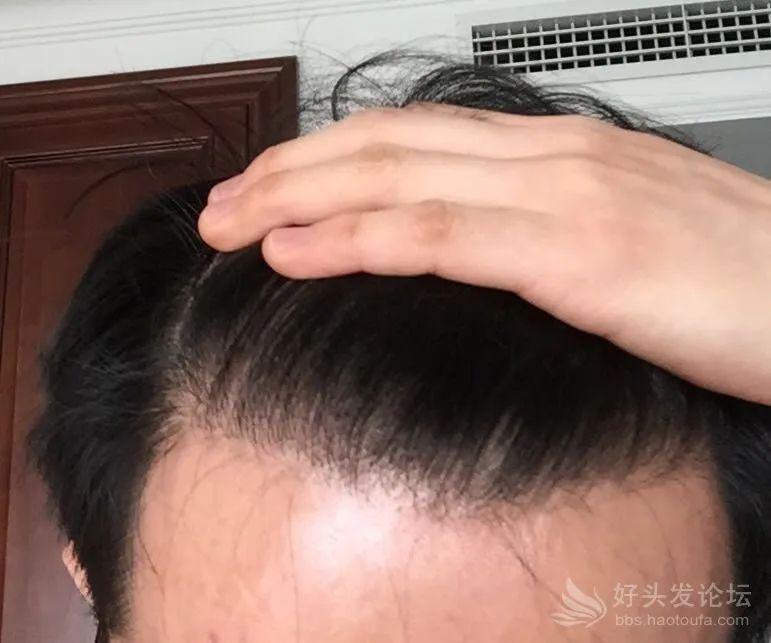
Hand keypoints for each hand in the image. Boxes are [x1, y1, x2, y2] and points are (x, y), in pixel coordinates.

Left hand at [197, 104, 770, 404]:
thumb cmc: (733, 275)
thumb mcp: (622, 233)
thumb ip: (540, 229)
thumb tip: (475, 249)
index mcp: (555, 151)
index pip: (410, 136)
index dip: (325, 159)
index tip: (267, 190)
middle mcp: (548, 156)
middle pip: (384, 145)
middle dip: (287, 172)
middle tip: (222, 205)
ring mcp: (561, 196)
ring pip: (396, 180)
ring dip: (297, 200)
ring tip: (230, 225)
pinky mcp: (577, 253)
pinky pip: (440, 238)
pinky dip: (355, 240)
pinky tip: (293, 253)